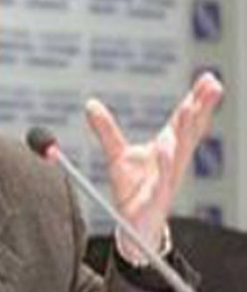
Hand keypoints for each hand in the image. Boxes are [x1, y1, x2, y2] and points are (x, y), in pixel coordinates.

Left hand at [85, 72, 222, 262]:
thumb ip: (106, 129)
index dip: (196, 100)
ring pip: (179, 152)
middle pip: (189, 131)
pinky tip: (167, 148)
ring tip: (188, 109)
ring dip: (185, 130)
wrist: (134, 225)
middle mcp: (172, 162)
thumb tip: (90, 103)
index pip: (183, 121)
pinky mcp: (155, 199)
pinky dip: (165, 163)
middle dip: (200, 108)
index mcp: (167, 149)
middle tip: (212, 85)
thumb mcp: (117, 154)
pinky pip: (162, 180)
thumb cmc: (134, 188)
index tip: (208, 78)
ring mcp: (166, 180)